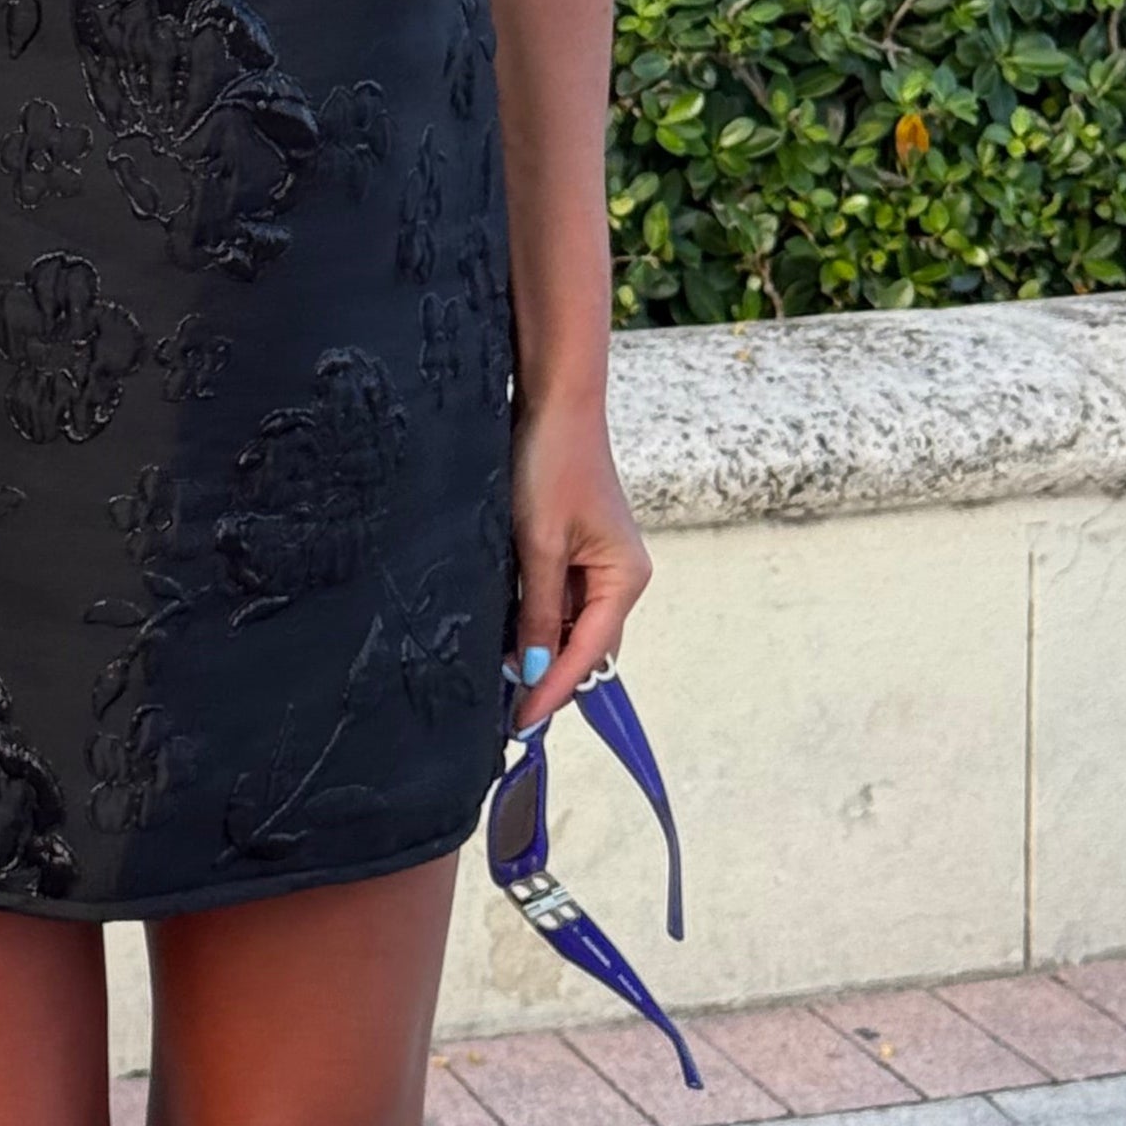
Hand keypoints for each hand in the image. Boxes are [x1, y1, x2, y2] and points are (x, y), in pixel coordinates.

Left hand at [509, 394, 651, 734]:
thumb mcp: (538, 544)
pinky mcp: (578, 547)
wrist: (555, 402)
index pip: (589, 653)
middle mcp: (620, 576)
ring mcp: (600, 562)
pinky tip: (508, 633)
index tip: (522, 723)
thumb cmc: (552, 463)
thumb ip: (538, 612)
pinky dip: (537, 619)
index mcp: (624, 578)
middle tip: (508, 713)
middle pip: (587, 646)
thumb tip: (535, 671)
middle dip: (550, 677)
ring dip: (541, 650)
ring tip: (502, 682)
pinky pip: (561, 598)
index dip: (554, 690)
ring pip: (571, 624)